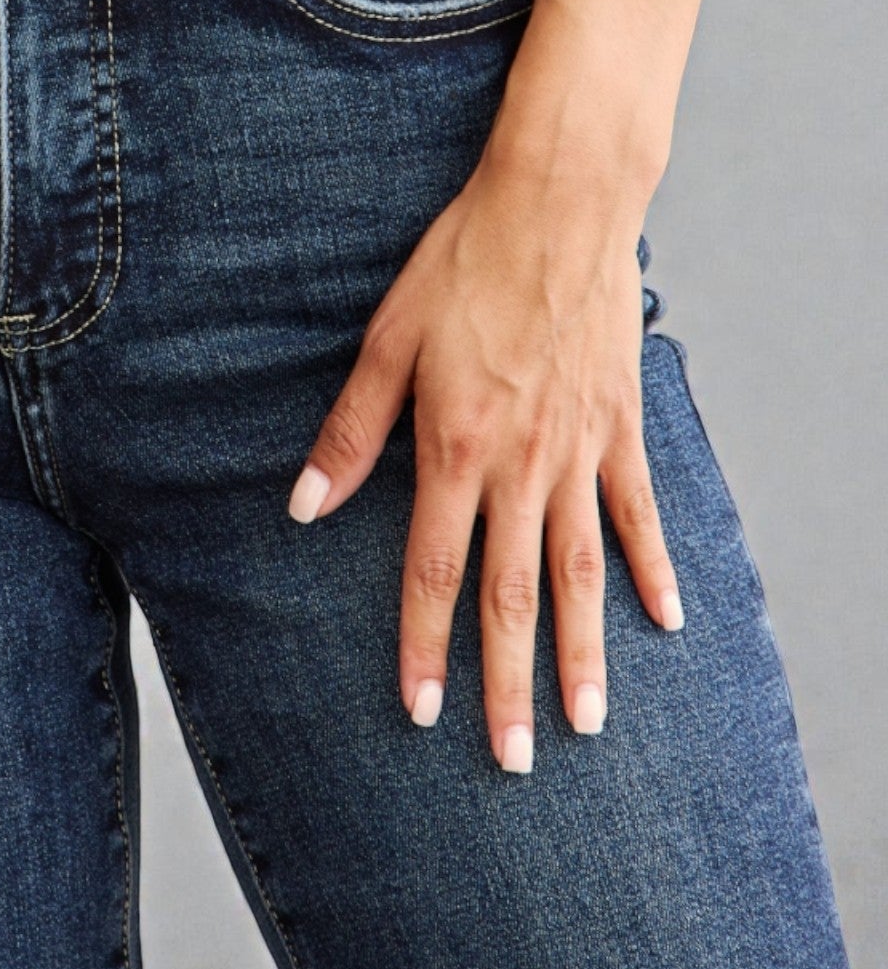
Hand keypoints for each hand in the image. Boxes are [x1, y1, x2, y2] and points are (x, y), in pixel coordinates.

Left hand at [287, 144, 682, 772]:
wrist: (556, 205)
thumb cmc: (460, 263)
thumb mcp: (386, 339)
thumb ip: (351, 431)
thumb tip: (303, 506)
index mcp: (454, 446)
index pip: (433, 570)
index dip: (424, 645)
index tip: (422, 711)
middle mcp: (520, 464)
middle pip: (512, 593)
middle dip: (506, 683)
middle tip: (509, 762)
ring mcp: (578, 449)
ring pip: (580, 572)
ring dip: (581, 652)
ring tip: (581, 723)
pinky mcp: (620, 424)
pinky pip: (637, 512)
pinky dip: (653, 569)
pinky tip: (664, 622)